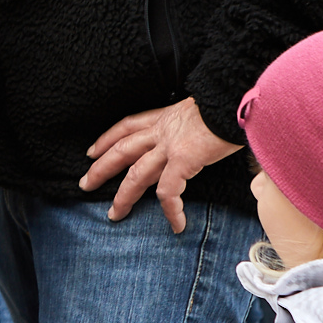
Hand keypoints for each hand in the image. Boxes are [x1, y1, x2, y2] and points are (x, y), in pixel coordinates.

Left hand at [81, 97, 242, 231]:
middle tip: (85, 184)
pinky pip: (169, 191)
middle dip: (101, 168)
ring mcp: (170, 146)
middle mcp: (162, 131)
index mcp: (165, 118)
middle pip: (122, 151)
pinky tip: (176, 225)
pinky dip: (172, 210)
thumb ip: (195, 125)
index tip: (91, 151)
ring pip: (136, 175)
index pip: (127, 126)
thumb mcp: (203, 110)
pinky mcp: (183, 159)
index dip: (106, 139)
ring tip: (114, 214)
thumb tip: (205, 137)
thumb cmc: (229, 104)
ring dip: (124, 197)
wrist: (238, 96)